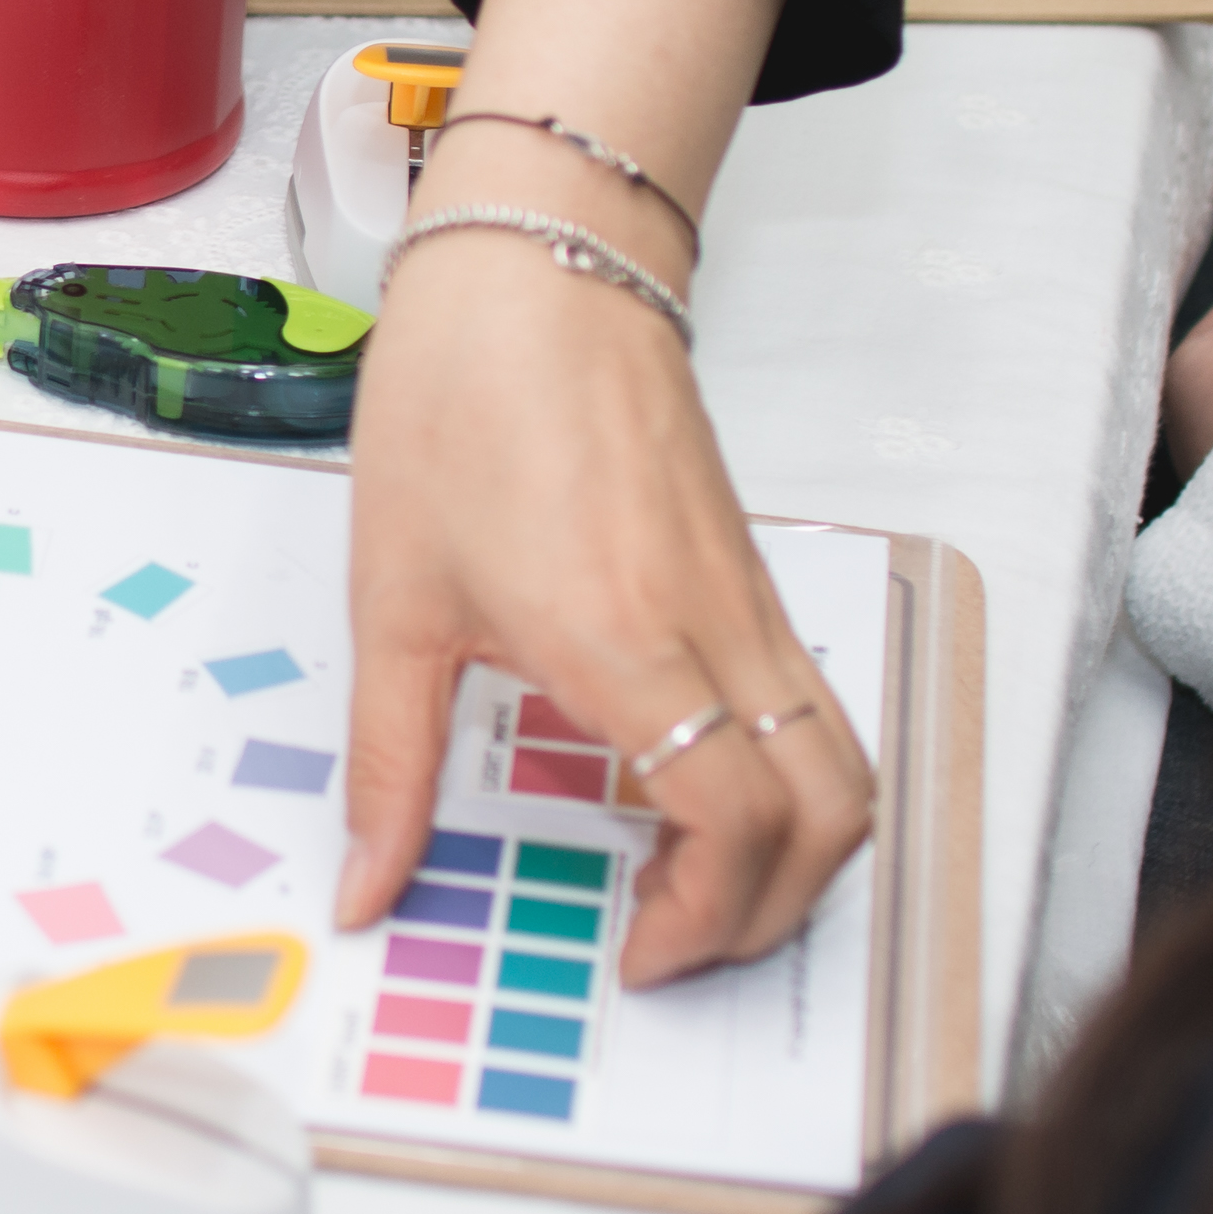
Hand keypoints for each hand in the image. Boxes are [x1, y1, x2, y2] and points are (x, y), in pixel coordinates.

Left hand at [336, 0, 874, 987]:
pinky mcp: (750, 571)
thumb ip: (388, 761)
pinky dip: (787, 780)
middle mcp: (714, 624)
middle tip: (667, 941)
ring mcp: (749, 595)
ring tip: (691, 883)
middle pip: (829, 814)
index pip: (735, 818)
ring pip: (846, 762)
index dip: (705, 919)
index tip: (634, 954)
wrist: (540, 259)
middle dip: (769, 914)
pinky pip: (813, 705)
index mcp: (622, 637)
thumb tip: (366, 889)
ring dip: (797, 853)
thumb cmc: (458, 403)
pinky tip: (689, 789)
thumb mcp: (392, 596)